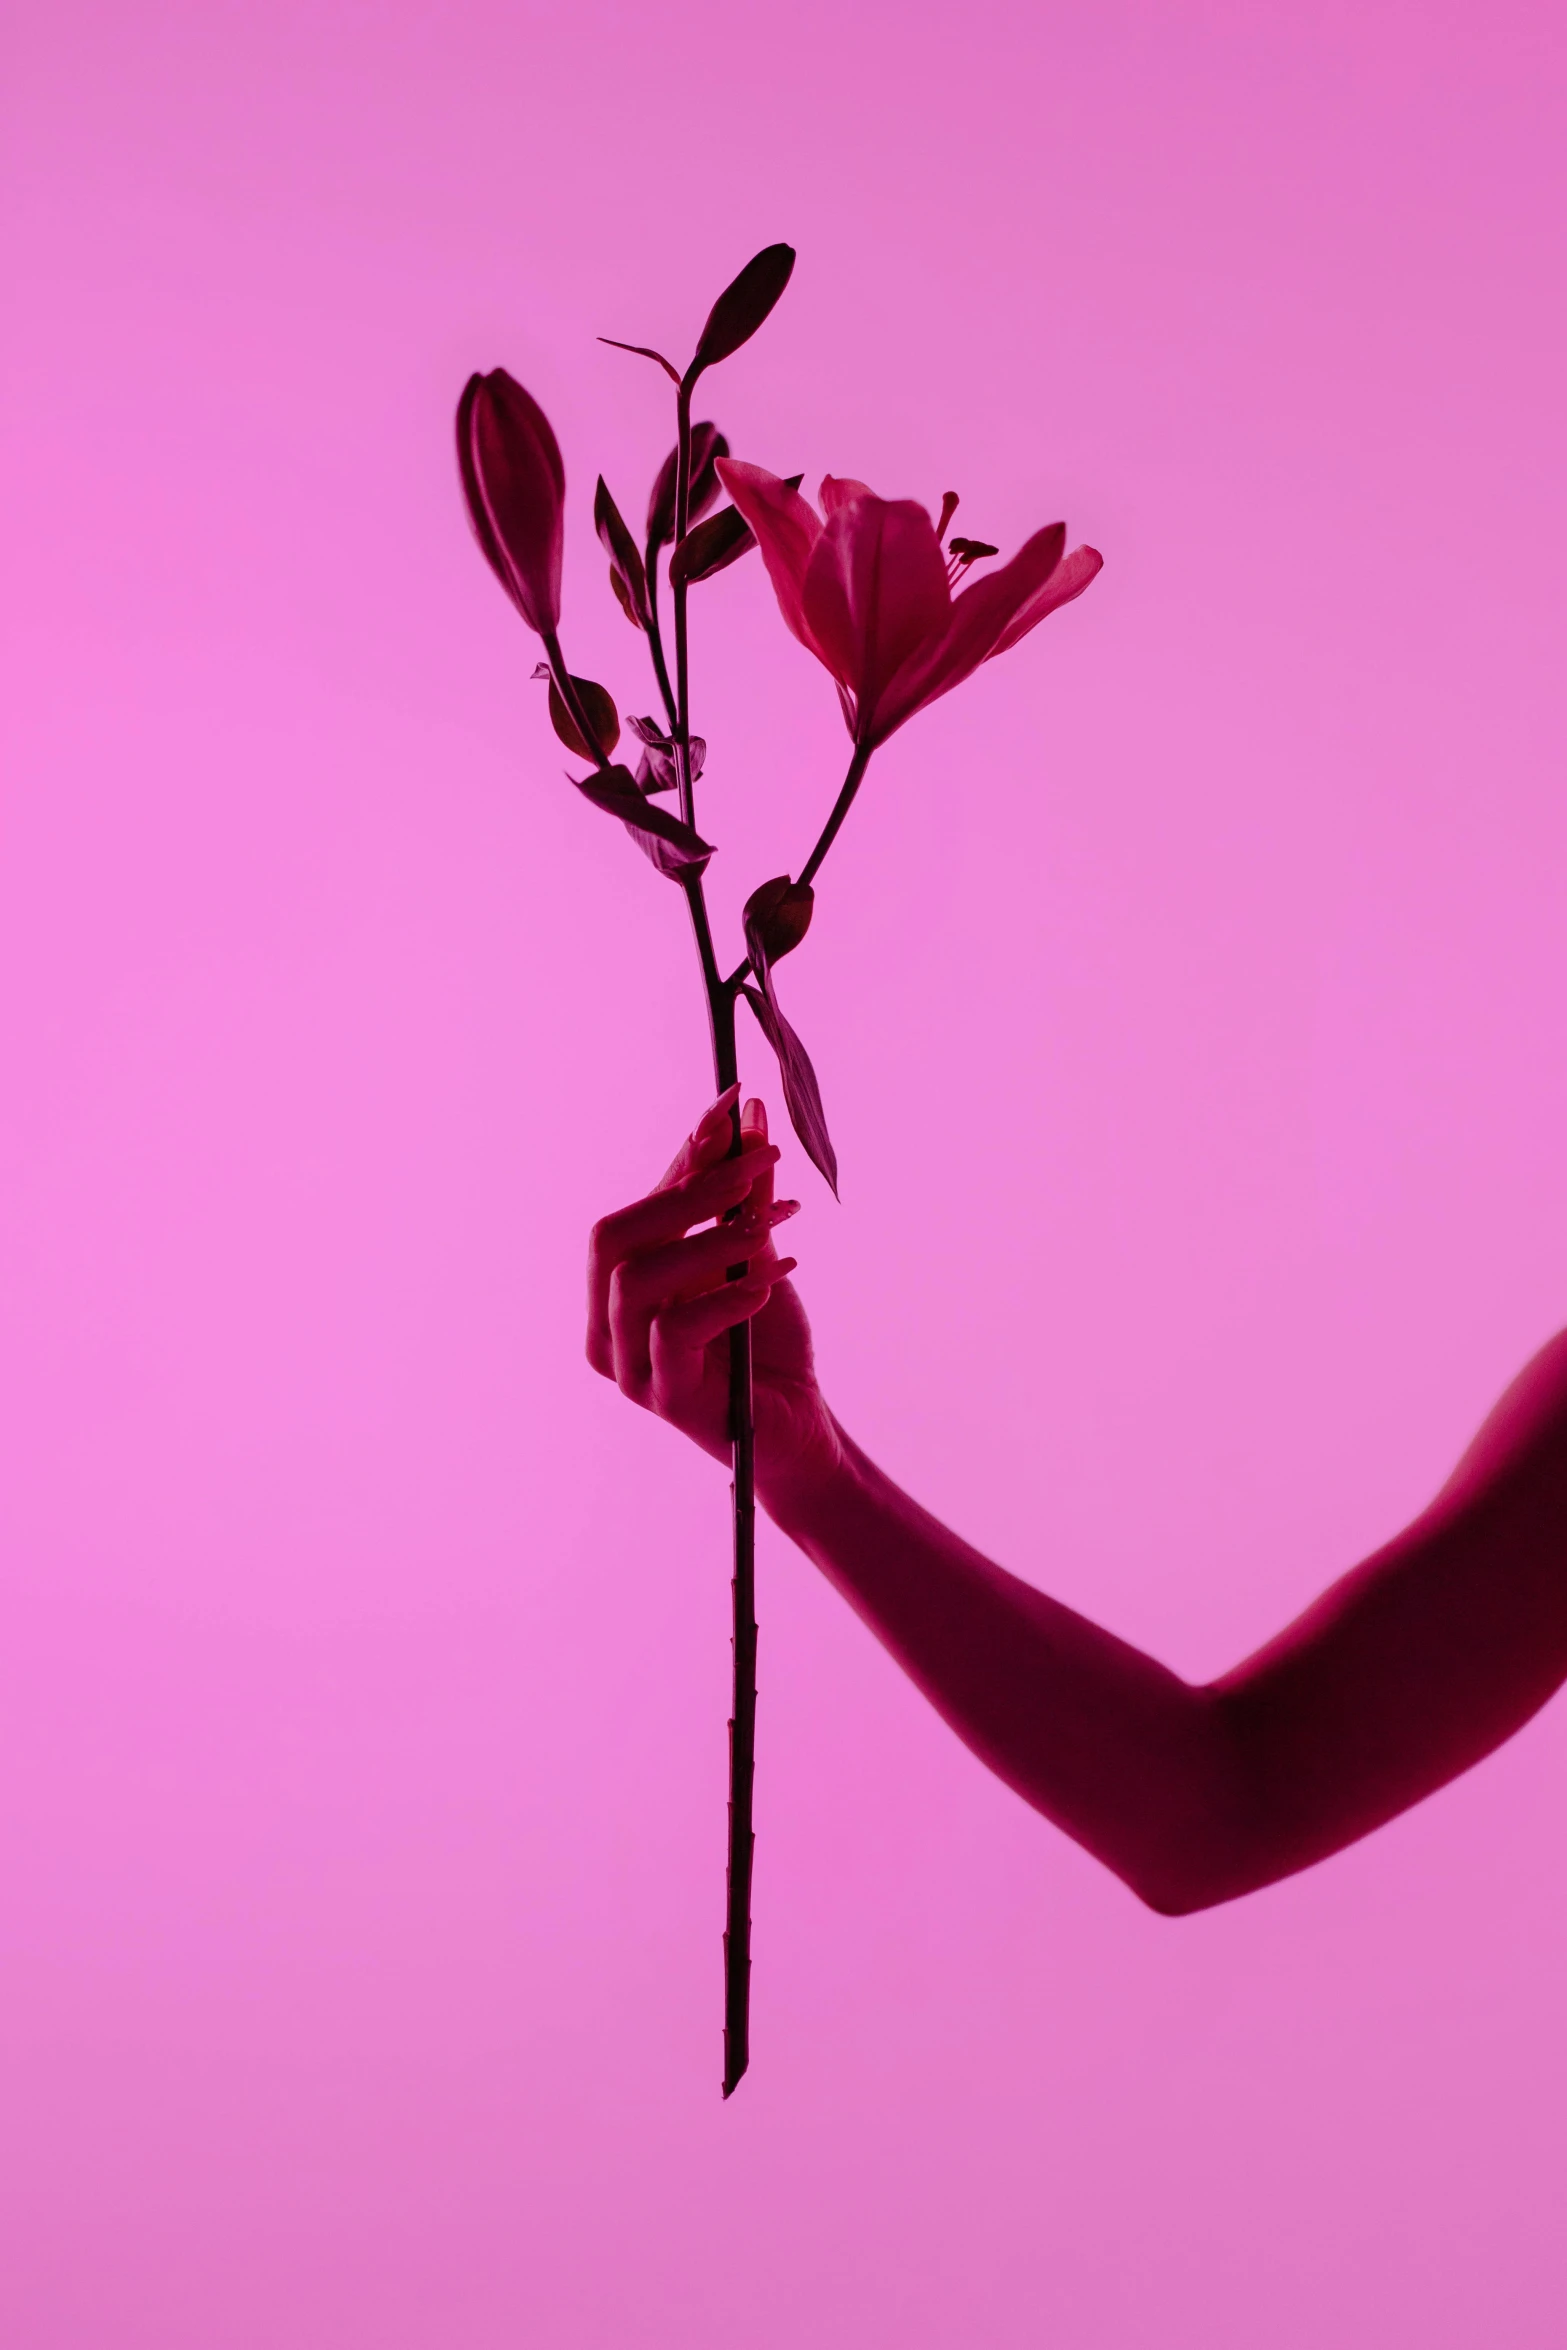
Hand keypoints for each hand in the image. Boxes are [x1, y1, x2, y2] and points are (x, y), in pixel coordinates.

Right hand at [587, 1088, 839, 1487]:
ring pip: (639, 1282)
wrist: (797, 1429)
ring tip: (773, 1224)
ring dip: (711, 1240)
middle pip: (614, 1238)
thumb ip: (741, 1195)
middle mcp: (605, 1325)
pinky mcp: (664, 1398)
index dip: (682, 1155)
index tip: (731, 1106)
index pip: (636, 1207)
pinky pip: (674, 1333)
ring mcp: (628, 1366)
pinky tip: (771, 1280)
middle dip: (690, 1190)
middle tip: (759, 1161)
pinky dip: (725, 1297)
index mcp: (616, 1287)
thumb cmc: (765, 1342)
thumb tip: (745, 1114)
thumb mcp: (754, 1256)